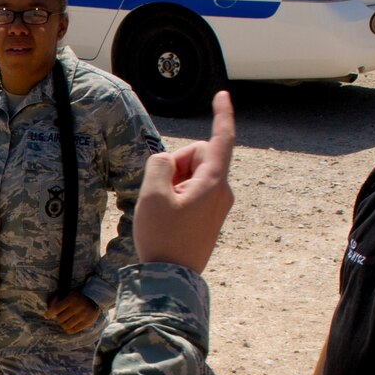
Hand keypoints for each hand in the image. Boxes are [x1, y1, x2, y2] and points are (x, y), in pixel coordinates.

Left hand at [44, 292, 100, 332]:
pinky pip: (74, 330)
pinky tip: (69, 327)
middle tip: (60, 317)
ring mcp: (83, 315)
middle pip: (60, 318)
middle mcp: (77, 307)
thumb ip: (59, 300)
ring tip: (65, 322)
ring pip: (66, 325)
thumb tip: (49, 311)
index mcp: (71, 299)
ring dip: (63, 325)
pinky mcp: (88, 322)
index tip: (46, 316)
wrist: (96, 299)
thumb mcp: (69, 294)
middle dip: (59, 318)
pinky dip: (69, 329)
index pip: (56, 308)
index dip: (49, 313)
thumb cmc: (78, 297)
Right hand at [131, 90, 235, 273]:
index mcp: (214, 182)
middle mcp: (223, 192)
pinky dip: (177, 196)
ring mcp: (218, 206)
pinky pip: (193, 193)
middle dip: (176, 163)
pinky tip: (166, 218)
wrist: (171, 280)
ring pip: (193, 176)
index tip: (221, 94)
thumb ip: (158, 165)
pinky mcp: (210, 218)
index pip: (221, 139)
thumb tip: (167, 161)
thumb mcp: (151, 195)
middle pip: (198, 156)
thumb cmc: (162, 237)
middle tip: (158, 189)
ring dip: (174, 183)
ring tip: (161, 209)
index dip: (222, 114)